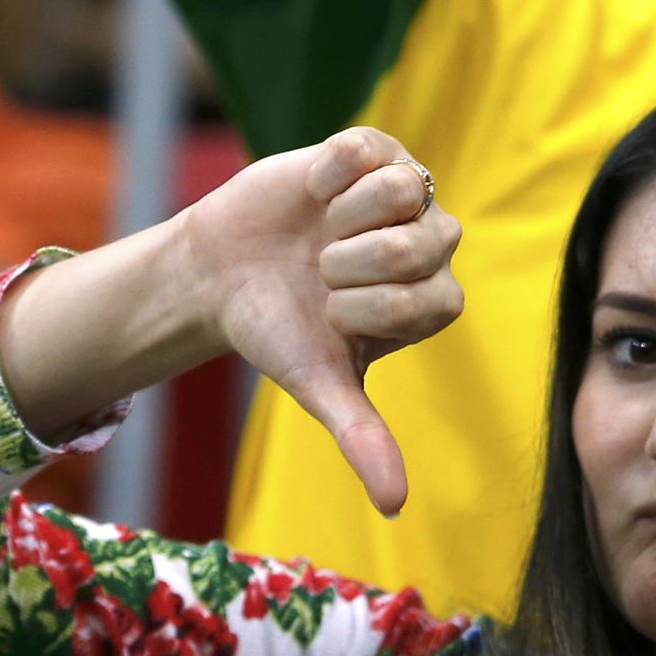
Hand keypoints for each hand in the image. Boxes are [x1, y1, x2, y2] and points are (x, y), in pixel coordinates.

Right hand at [180, 128, 465, 516]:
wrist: (222, 277)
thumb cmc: (280, 332)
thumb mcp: (319, 385)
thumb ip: (363, 438)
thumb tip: (393, 506)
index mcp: (433, 302)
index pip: (429, 298)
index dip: (368, 307)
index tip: (332, 314)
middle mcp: (432, 247)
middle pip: (419, 243)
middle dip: (352, 263)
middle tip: (321, 272)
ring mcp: (404, 196)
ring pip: (403, 190)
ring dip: (344, 216)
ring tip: (320, 232)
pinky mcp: (369, 153)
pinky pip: (367, 149)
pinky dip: (329, 172)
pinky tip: (313, 193)